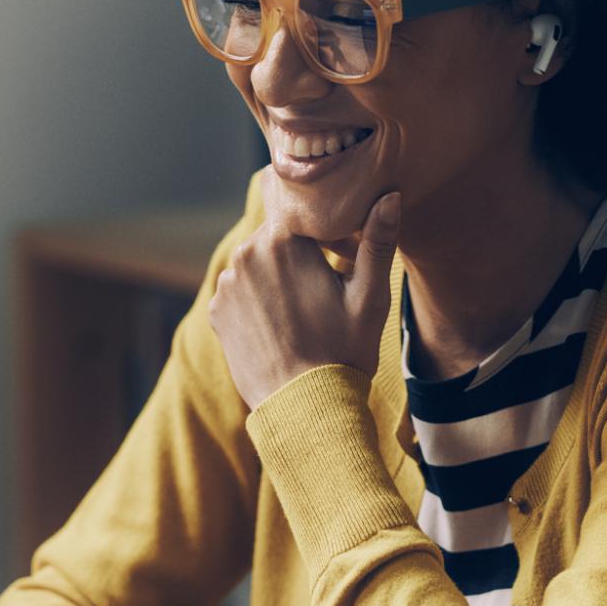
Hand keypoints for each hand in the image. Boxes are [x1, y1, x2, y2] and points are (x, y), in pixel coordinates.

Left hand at [208, 177, 401, 409]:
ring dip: (278, 275)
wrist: (305, 409)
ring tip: (305, 311)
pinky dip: (259, 300)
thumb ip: (377, 242)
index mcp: (281, 240)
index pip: (299, 206)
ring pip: (258, 262)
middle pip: (277, 234)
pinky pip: (241, 290)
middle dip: (301, 250)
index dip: (324, 224)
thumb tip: (389, 196)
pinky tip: (283, 326)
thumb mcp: (371, 297)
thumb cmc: (344, 352)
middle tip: (328, 285)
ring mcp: (226, 285)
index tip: (342, 253)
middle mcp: (245, 254)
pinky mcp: (217, 312)